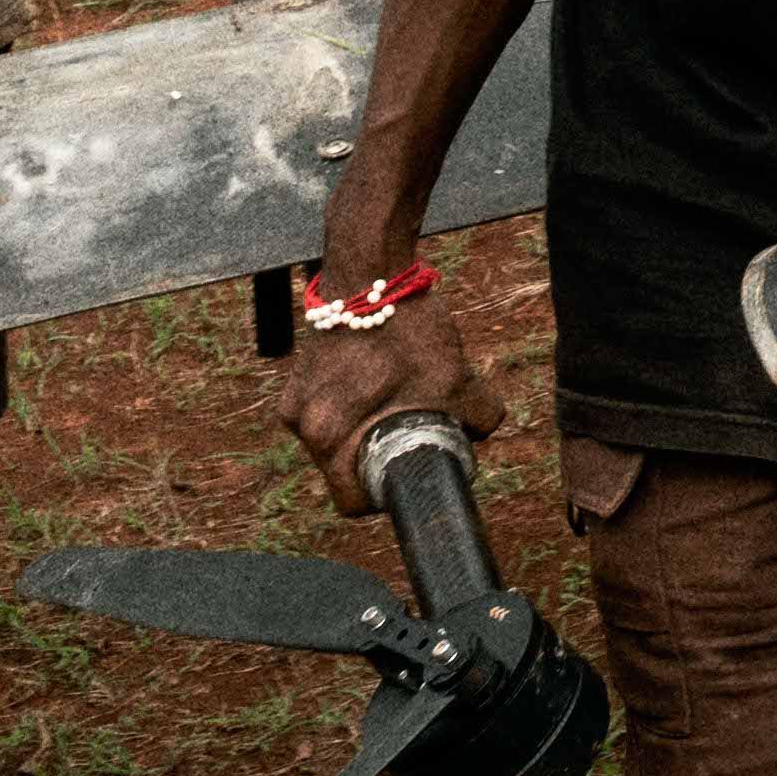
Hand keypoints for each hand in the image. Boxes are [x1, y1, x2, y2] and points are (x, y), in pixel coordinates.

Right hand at [279, 285, 510, 513]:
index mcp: (328, 436)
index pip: (350, 501)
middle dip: (375, 460)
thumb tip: (480, 434)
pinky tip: (375, 382)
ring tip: (393, 401)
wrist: (372, 274)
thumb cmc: (408, 329)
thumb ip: (480, 417)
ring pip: (335, 440)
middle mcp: (303, 425)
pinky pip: (327, 412)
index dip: (381, 498)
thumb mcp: (457, 379)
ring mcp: (295, 402)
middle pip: (343, 470)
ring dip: (362, 432)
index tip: (403, 478)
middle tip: (408, 433)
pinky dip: (350, 405)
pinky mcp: (297, 380)